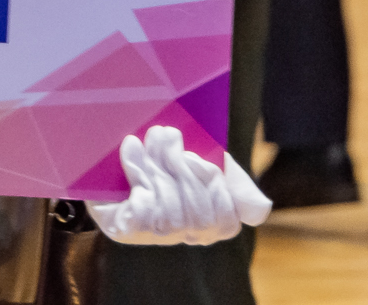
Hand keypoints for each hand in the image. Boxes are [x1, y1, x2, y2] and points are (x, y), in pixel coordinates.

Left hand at [92, 125, 270, 244]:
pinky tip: (131, 150)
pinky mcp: (123, 228)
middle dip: (180, 168)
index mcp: (208, 218)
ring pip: (170, 212)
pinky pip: (143, 212)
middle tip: (164, 134)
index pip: (226, 220)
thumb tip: (260, 212)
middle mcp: (182, 233)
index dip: (213, 186)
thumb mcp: (208, 156)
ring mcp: (152, 234)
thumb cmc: (163, 150)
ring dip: (157, 166)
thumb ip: (235, 181)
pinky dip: (137, 173)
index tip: (195, 157)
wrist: (107, 136)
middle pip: (198, 215)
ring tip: (146, 139)